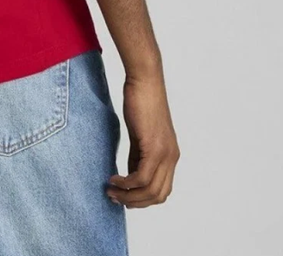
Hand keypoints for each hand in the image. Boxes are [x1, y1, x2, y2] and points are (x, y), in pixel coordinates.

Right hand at [106, 69, 179, 207]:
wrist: (144, 81)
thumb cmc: (140, 103)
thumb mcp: (139, 136)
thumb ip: (137, 157)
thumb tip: (130, 177)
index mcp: (170, 155)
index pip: (162, 191)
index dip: (143, 200)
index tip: (123, 196)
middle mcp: (172, 157)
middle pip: (158, 196)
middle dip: (135, 202)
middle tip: (114, 197)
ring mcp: (165, 153)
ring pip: (150, 190)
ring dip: (128, 195)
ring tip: (111, 190)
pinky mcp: (154, 147)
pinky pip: (142, 177)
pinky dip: (126, 183)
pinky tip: (114, 178)